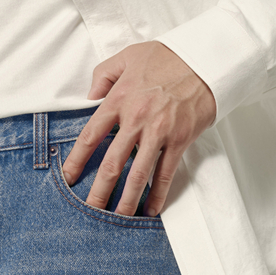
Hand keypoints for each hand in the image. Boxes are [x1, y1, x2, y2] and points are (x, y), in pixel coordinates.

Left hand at [61, 41, 216, 216]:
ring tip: (117, 218)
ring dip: (127, 200)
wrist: (207, 57)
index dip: (76, 160)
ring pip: (138, 174)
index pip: (90, 136)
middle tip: (89, 210)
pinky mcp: (180, 139)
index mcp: (119, 100)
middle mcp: (136, 119)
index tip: (67, 178)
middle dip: (99, 191)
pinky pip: (166, 173)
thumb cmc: (169, 56)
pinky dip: (158, 193)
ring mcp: (159, 132)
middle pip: (112, 163)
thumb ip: (104, 74)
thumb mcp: (128, 56)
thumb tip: (90, 94)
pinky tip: (150, 209)